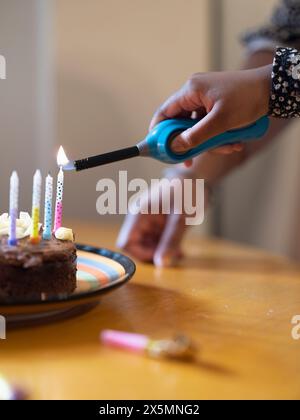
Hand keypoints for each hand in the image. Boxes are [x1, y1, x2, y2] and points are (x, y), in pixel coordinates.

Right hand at [117, 170, 209, 266]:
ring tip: (179, 252)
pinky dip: (167, 248)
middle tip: (174, 256)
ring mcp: (149, 222)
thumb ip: (170, 242)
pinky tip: (180, 249)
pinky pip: (157, 242)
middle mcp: (140, 219)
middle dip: (154, 255)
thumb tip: (161, 265)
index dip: (139, 254)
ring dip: (162, 252)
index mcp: (139, 214)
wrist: (198, 178)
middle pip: (137, 247)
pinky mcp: (158, 225)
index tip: (159, 255)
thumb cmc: (188, 192)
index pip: (125, 243)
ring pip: (147, 247)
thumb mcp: (180, 219)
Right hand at [150, 65, 271, 155]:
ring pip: (196, 127)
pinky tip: (232, 142)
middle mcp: (195, 93)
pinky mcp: (216, 106)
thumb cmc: (247, 99)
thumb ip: (196, 136)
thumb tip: (176, 148)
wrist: (273, 89)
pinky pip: (209, 125)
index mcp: (192, 90)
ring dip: (208, 141)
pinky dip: (217, 136)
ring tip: (227, 147)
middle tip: (189, 160)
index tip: (159, 149)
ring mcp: (206, 99)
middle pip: (180, 123)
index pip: (165, 112)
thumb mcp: (220, 122)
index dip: (158, 131)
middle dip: (188, 142)